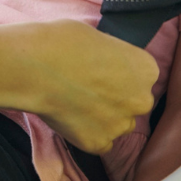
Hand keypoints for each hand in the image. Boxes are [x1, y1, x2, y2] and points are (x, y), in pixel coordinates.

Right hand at [8, 21, 157, 153]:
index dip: (120, 72)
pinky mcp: (98, 143)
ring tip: (74, 101)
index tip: (100, 69)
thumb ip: (111, 56)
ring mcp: (120, 124)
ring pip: (117, 124)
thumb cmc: (62, 41)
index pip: (142, 74)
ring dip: (103, 117)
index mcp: (145, 68)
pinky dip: (86, 132)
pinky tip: (68, 115)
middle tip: (87, 87)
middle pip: (133, 101)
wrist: (35, 66)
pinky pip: (98, 141)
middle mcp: (141, 99)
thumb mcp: (96, 37)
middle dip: (116, 97)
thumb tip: (105, 64)